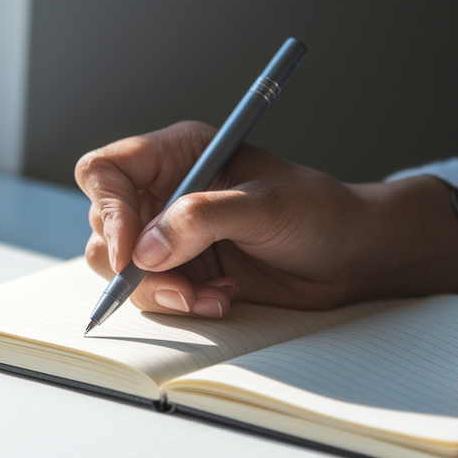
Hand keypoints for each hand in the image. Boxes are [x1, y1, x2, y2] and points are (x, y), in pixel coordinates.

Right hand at [75, 121, 457, 317]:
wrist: (353, 258)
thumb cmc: (321, 213)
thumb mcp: (266, 205)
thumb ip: (202, 219)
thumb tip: (146, 248)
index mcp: (180, 153)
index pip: (106, 172)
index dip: (108, 210)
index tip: (130, 252)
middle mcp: (165, 191)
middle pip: (103, 226)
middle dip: (133, 264)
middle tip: (177, 284)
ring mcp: (169, 235)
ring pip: (120, 268)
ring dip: (160, 290)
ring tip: (210, 294)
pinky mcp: (182, 272)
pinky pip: (151, 293)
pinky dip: (180, 304)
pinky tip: (222, 298)